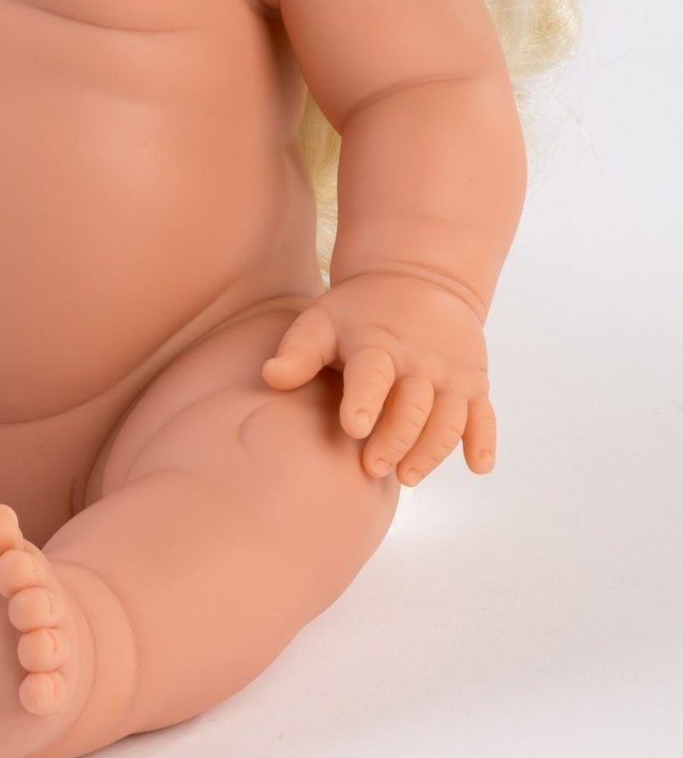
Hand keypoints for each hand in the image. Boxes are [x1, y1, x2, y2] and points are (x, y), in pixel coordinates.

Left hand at [261, 271, 496, 484]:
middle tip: (372, 467)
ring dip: (432, 450)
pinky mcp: (474, 385)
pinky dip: (484, 440)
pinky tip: (477, 465)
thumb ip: (298, 352)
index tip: (354, 426)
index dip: (365, 400)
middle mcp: (419, 360)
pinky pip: (485, 416)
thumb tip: (272, 377)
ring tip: (407, 476)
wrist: (417, 280)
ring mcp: (451, 374)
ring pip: (448, 418)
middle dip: (395, 439)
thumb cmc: (357, 314)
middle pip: (412, 406)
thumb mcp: (322, 322)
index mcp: (377, 344)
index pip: (372, 373)